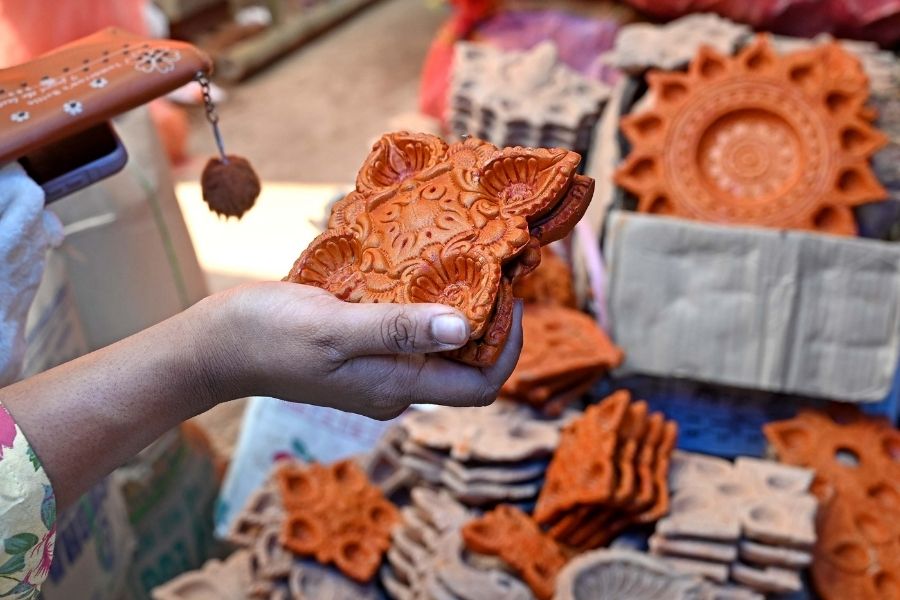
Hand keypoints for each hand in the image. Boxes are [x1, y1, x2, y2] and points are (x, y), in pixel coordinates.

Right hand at [194, 282, 522, 419]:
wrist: (215, 345)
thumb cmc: (269, 335)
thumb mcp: (336, 328)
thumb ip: (398, 330)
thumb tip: (463, 327)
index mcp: (396, 387)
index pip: (480, 385)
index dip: (508, 347)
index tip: (513, 298)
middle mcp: (394, 385)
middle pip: (464, 363)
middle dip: (487, 320)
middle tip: (492, 268)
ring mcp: (376, 369)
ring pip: (436, 343)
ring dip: (454, 305)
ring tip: (460, 259)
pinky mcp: (358, 349)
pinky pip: (406, 329)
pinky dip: (420, 301)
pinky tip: (415, 266)